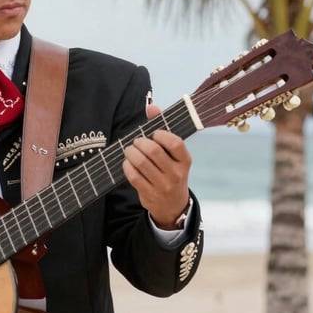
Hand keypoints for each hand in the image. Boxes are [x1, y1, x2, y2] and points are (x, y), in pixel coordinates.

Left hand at [122, 103, 191, 229]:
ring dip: (130, 153)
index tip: (153, 133)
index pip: (175, 143)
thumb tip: (152, 106)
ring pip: (141, 164)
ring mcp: (162, 185)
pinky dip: (127, 167)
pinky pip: (133, 177)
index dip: (161, 134)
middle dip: (140, 142)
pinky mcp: (149, 194)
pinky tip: (127, 163)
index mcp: (185, 160)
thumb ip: (163, 130)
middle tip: (136, 142)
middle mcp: (176, 173)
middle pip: (153, 151)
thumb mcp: (173, 155)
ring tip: (129, 150)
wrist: (173, 206)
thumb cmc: (171, 172)